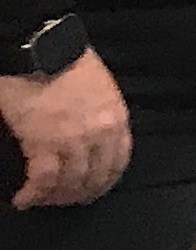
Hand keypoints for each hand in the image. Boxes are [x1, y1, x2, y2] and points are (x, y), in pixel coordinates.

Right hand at [1, 49, 131, 209]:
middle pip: (95, 177)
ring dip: (54, 197)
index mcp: (116, 118)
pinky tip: (23, 199)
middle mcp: (101, 134)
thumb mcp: (99, 87)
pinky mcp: (44, 144)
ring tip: (41, 200)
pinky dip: (33, 194)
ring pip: (69, 183)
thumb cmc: (64, 60)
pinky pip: (42, 180)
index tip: (93, 189)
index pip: (118, 161)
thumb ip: (100, 112)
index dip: (105, 180)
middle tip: (64, 201)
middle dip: (79, 194)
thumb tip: (89, 131)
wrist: (40, 48)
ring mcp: (74, 141)